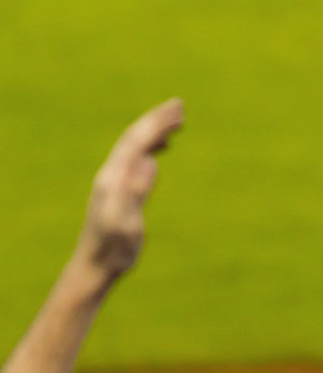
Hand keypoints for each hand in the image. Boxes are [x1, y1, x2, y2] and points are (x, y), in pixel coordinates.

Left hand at [73, 99, 184, 283]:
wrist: (93, 267)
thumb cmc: (114, 249)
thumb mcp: (127, 223)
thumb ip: (137, 191)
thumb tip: (150, 161)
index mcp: (113, 179)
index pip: (136, 142)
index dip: (156, 123)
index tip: (178, 109)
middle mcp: (110, 175)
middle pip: (133, 138)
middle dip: (156, 119)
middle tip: (180, 105)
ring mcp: (112, 181)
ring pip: (133, 146)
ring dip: (153, 130)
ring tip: (176, 120)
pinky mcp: (116, 189)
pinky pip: (134, 158)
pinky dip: (149, 146)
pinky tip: (161, 148)